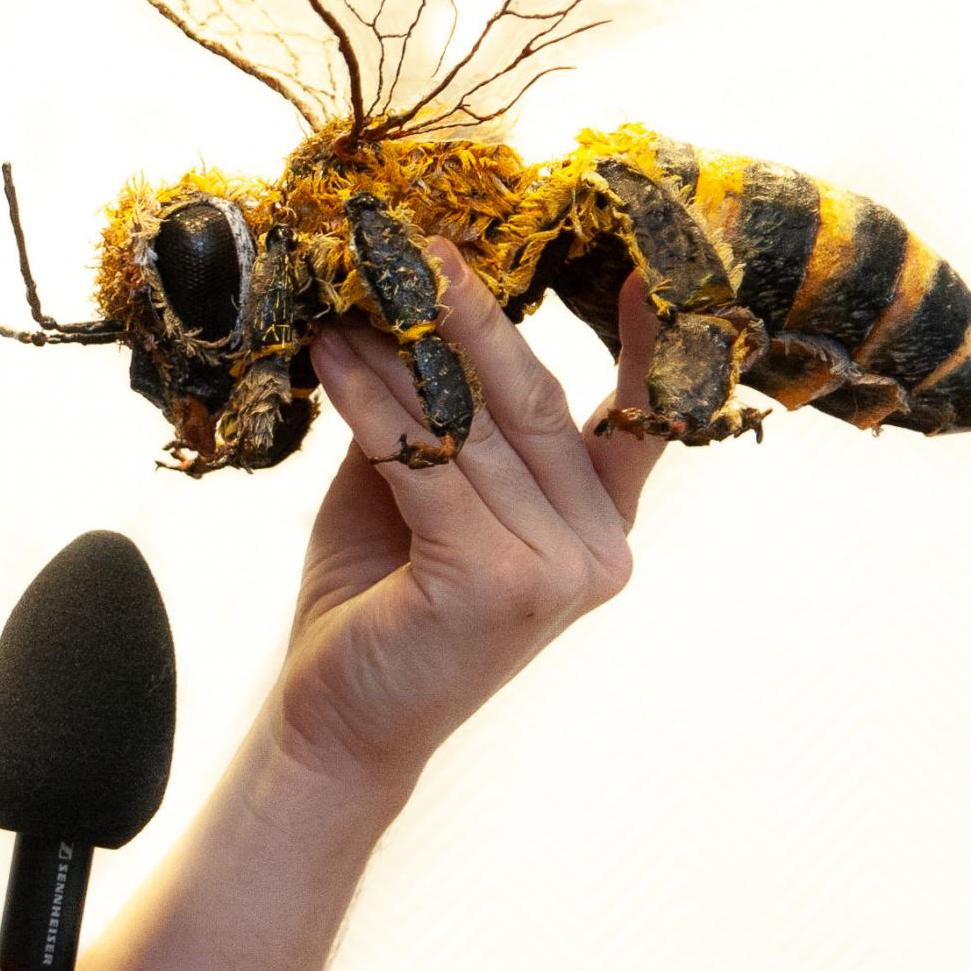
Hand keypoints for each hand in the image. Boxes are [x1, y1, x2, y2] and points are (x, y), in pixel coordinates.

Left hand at [267, 243, 666, 798]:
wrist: (338, 719)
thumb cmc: (379, 599)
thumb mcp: (421, 491)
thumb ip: (442, 416)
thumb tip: (414, 308)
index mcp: (602, 527)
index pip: (631, 423)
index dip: (644, 345)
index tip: (643, 269)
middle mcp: (598, 550)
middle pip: (533, 404)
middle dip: (470, 319)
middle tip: (418, 250)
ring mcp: (554, 571)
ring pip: (467, 427)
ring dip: (395, 354)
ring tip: (346, 299)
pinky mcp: (492, 583)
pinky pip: (422, 462)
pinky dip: (368, 402)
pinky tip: (327, 359)